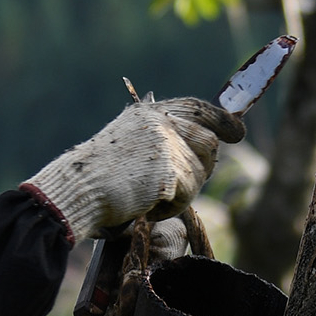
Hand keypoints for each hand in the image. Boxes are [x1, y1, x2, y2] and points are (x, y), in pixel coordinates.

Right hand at [25, 97, 244, 242]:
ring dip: (181, 193)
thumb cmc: (97, 177)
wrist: (78, 190)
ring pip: (199, 173)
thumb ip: (162, 139)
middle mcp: (160, 122)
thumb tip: (207, 145)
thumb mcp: (130, 144)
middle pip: (209, 142)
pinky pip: (187, 196)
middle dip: (202, 167)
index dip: (222, 119)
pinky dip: (169, 208)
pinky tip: (144, 206)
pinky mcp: (169, 169)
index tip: (238, 132)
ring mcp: (166, 143)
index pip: (196, 108)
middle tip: (177, 187)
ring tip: (148, 197)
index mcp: (149, 113)